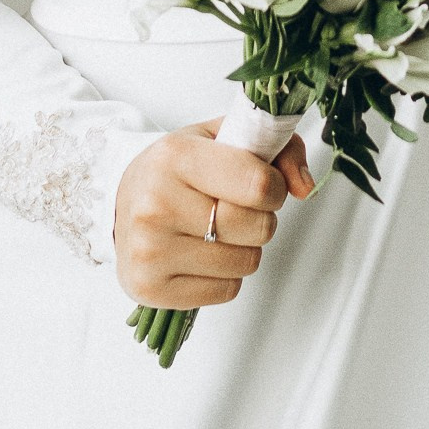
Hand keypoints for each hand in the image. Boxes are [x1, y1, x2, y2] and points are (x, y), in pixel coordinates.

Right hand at [113, 120, 314, 307]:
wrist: (122, 201)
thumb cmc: (177, 168)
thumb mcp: (222, 138)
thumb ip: (276, 149)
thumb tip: (306, 187)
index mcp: (175, 156)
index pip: (257, 184)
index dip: (275, 187)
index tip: (266, 184)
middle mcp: (157, 204)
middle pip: (255, 227)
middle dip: (262, 218)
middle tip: (240, 207)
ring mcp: (150, 250)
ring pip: (245, 262)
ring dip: (245, 247)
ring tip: (218, 229)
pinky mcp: (150, 288)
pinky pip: (226, 290)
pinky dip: (226, 275)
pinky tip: (203, 253)